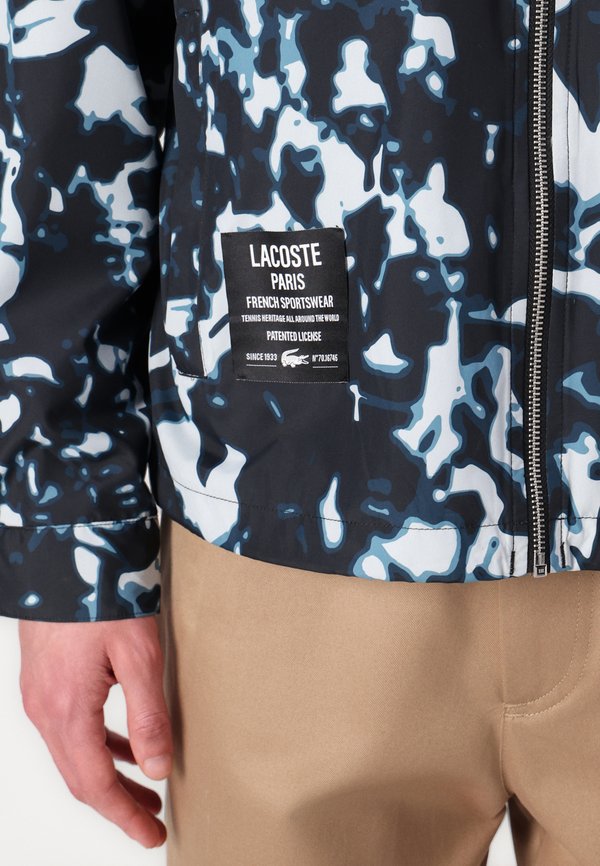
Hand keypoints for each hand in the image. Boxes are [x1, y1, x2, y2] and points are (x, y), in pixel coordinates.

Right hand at [18, 616, 172, 848]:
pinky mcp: (44, 677)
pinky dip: (96, 745)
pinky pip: (69, 727)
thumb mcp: (137, 653)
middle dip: (117, 804)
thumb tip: (158, 769)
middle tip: (152, 822)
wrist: (64, 546)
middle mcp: (44, 708)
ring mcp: (39, 693)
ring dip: (108, 776)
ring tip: (144, 790)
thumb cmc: (102, 593)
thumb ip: (148, 715)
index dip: (124, 816)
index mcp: (66, 709)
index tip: (151, 836)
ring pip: (73, 753)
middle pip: (80, 775)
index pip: (94, 785)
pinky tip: (120, 746)